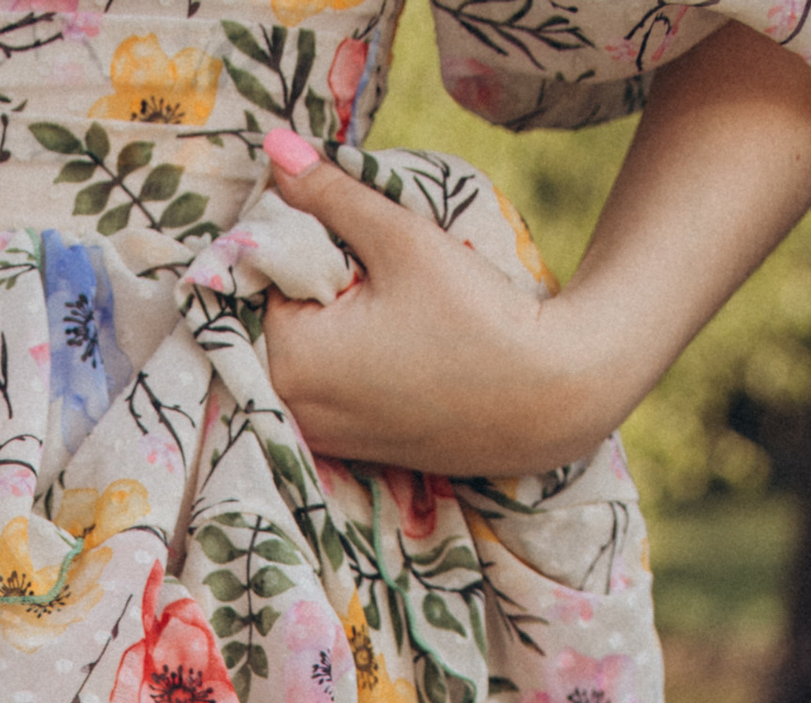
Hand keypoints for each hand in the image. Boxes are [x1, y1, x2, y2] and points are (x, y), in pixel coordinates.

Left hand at [259, 127, 631, 479]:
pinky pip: (326, 387)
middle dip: (313, 278)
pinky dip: (345, 357)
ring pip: (302, 351)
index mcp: (289, 360)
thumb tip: (275, 146)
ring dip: (329, 317)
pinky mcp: (349, 448)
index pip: (266, 272)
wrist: (544, 400)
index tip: (351, 224)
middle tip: (375, 262)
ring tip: (391, 302)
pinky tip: (395, 340)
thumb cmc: (473, 317)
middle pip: (279, 316)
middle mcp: (293, 409)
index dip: (303, 235)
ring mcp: (320, 436)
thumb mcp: (399, 239)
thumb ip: (331, 193)